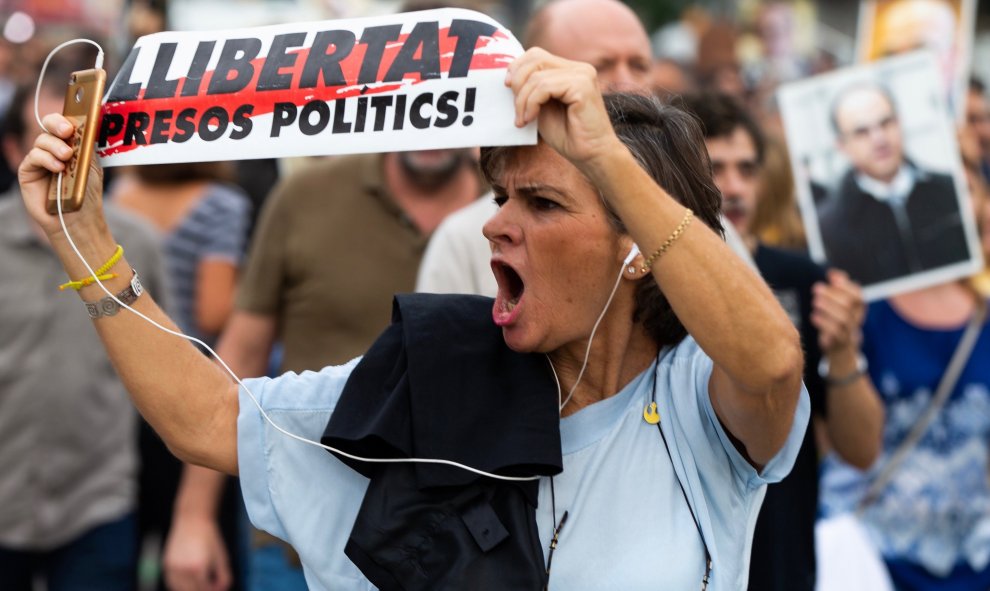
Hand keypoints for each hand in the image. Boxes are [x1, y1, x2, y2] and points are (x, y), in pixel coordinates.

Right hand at [18, 113, 105, 238]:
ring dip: (55, 146)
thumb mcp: (91, 166)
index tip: (78, 118)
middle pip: (49, 125)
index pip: (65, 123)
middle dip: (57, 123)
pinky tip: (58, 168)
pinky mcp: (28, 171)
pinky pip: (34, 156)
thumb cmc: (86, 194)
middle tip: (67, 131)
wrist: (79, 219)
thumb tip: (86, 124)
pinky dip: (46, 159)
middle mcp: (53, 149)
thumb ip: (86, 146)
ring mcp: (40, 159)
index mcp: (70, 144)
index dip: (69, 117)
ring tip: (67, 157)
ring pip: (42, 140)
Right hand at [162, 515, 231, 590]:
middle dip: (203, 589)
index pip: (206, 589)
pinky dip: (179, 586)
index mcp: (199, 568)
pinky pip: (172, 583)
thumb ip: (224, 576)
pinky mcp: (166, 565)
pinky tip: (188, 583)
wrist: (192, 520)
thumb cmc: (210, 538)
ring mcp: (172, 568)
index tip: (219, 585)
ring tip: (199, 583)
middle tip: (210, 584)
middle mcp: (183, 570)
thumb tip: (222, 589)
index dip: (214, 589)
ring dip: (190, 589)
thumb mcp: (222, 556)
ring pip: (180, 590)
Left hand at [505, 48, 622, 170]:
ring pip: (536, 76)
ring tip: (522, 120)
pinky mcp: (582, 85)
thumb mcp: (542, 106)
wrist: (591, 155)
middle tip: (516, 110)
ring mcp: (582, 75)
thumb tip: (509, 76)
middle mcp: (579, 68)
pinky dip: (531, 103)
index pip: (536, 55)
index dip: (517, 68)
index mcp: (570, 70)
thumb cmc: (567, 135)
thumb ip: (531, 89)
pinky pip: (544, 86)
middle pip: (535, 58)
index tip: (507, 88)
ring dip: (522, 100)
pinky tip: (531, 119)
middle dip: (517, 83)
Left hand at [811, 269, 864, 354]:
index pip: (858, 295)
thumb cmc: (838, 320)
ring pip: (843, 319)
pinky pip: (835, 333)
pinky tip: (814, 316)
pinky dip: (824, 323)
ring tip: (815, 302)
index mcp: (858, 308)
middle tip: (816, 288)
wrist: (841, 349)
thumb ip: (838, 288)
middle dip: (832, 295)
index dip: (846, 285)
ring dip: (828, 308)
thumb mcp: (839, 304)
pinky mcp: (839, 342)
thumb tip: (832, 273)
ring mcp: (849, 331)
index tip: (831, 277)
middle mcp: (856, 319)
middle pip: (849, 305)